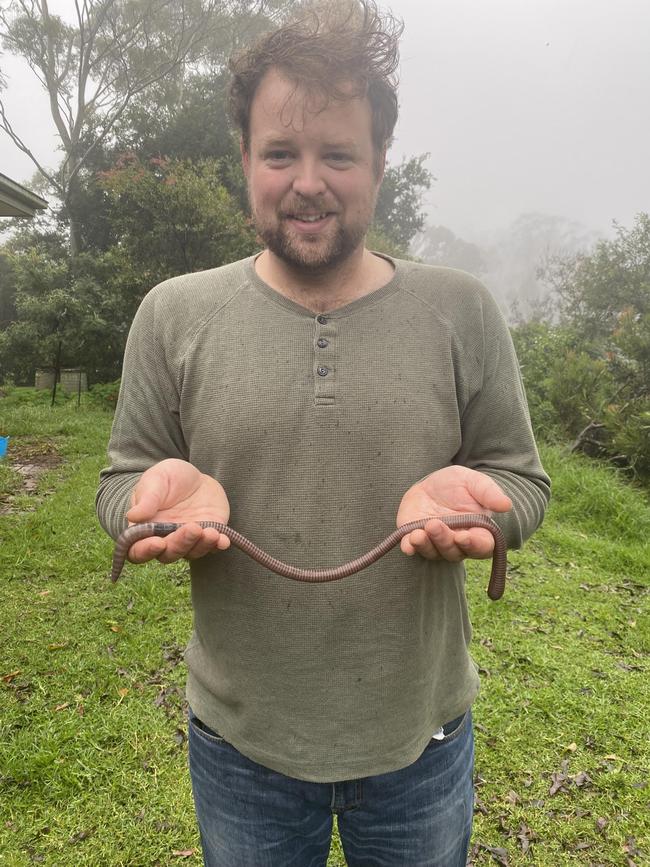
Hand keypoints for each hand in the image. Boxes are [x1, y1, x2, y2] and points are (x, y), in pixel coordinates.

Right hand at [125, 458, 230, 565]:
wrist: (194, 477)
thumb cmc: (168, 478)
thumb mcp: (156, 480)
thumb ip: (146, 498)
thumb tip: (132, 516)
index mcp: (144, 529)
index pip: (137, 550)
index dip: (145, 551)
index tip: (158, 542)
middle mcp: (165, 540)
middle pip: (168, 554)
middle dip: (180, 544)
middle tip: (192, 527)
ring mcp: (187, 541)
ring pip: (191, 553)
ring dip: (201, 546)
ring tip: (211, 532)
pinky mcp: (207, 537)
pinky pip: (212, 548)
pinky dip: (218, 546)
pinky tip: (223, 540)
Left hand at [396, 466, 511, 562]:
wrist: (431, 483)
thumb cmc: (458, 485)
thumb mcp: (474, 482)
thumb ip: (489, 493)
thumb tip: (506, 505)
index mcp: (478, 532)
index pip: (482, 547)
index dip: (474, 545)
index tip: (463, 537)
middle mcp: (457, 543)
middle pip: (455, 551)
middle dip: (444, 540)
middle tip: (435, 525)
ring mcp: (436, 543)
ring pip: (434, 552)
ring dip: (426, 545)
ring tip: (418, 533)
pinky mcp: (415, 538)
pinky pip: (412, 548)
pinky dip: (409, 547)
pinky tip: (407, 544)